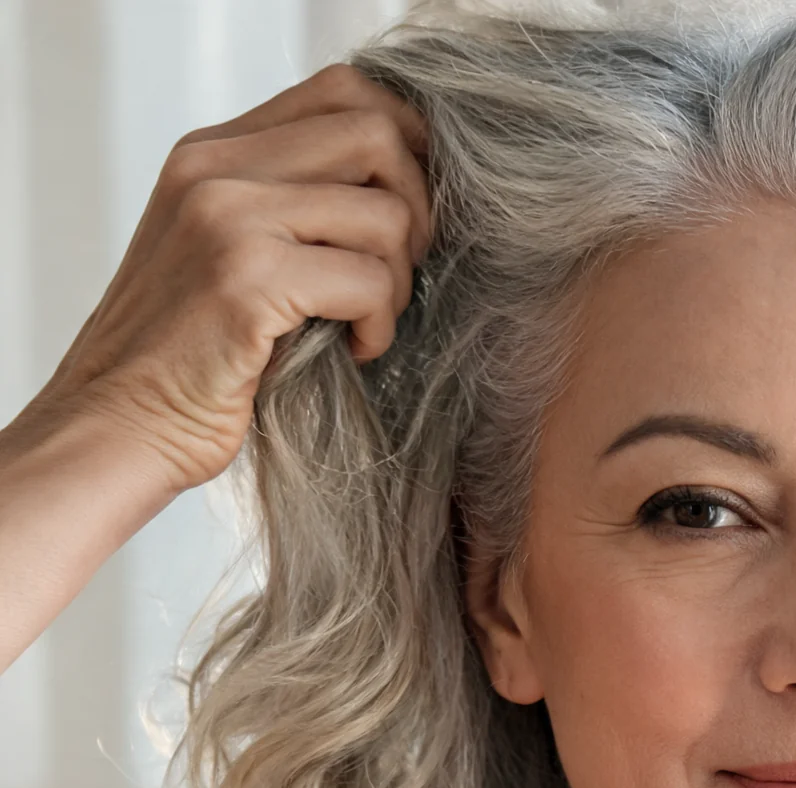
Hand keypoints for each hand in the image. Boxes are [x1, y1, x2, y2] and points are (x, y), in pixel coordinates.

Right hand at [27, 63, 431, 496]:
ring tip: (366, 320)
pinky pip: (371, 281)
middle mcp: (215, 169)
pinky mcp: (246, 280)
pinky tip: (354, 349)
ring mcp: (227, 219)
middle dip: (416, 208)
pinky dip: (381, 325)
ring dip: (399, 280)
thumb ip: (296, 196)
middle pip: (376, 135)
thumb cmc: (194, 351)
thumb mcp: (234, 247)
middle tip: (396, 271)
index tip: (413, 207)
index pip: (343, 91)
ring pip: (387, 215)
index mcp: (213, 152)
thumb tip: (413, 177)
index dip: (406, 141)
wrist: (118, 426)